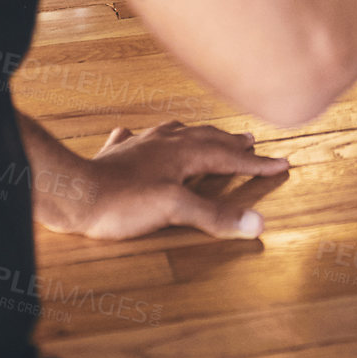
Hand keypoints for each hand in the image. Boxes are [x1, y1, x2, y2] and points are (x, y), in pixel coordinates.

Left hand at [37, 119, 290, 240]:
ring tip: (208, 135)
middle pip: (207, 139)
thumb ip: (215, 215)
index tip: (282, 163)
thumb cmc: (123, 202)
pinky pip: (137, 140)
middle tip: (252, 143)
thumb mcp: (174, 210)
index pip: (229, 158)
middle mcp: (166, 143)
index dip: (257, 163)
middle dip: (231, 143)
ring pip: (177, 134)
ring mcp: (140, 147)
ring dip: (199, 135)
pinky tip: (136, 134)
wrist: (73, 194)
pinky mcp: (117, 156)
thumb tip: (257, 223)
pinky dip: (147, 138)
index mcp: (183, 153)